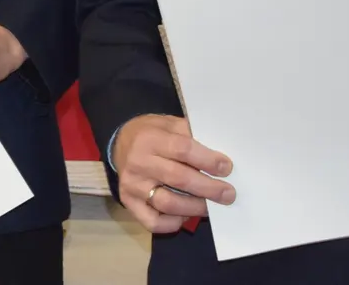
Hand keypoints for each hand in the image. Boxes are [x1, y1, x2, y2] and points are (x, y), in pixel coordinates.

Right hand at [114, 115, 234, 234]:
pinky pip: (153, 222)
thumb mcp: (169, 124)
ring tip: (210, 207)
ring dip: (194, 207)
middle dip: (208, 188)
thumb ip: (192, 137)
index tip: (226, 168)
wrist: (120, 143)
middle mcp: (139, 163)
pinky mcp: (129, 203)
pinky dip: (173, 224)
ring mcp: (132, 185)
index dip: (207, 160)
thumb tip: (220, 159)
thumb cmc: (152, 134)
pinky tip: (185, 216)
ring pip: (168, 203)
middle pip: (178, 178)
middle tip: (228, 194)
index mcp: (150, 138)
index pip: (183, 150)